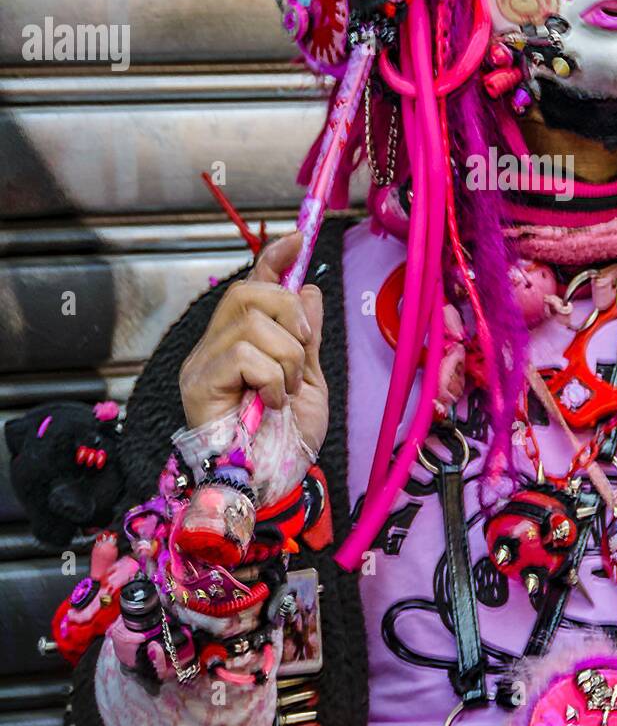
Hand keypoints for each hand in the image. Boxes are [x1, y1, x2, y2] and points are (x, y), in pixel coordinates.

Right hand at [179, 232, 328, 452]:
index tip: (298, 238)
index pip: (252, 285)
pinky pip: (243, 353)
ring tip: (284, 392)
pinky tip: (271, 404)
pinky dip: (270, 377)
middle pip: (247, 292)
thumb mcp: (308, 381)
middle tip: (301, 351)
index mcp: (241, 343)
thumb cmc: (287, 442)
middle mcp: (214, 348)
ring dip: (285, 357)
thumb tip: (307, 288)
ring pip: (251, 322)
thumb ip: (305, 338)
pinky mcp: (198, 384)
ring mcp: (202, 364)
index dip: (273, 258)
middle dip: (287, 314)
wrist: (275, 487)